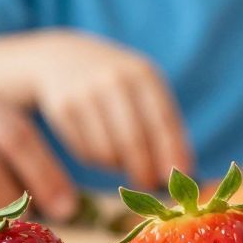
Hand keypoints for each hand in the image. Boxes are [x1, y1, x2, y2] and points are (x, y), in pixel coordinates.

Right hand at [16, 31, 191, 190]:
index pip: (163, 119)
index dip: (172, 151)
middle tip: (148, 185)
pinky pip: (86, 153)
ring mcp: (85, 94)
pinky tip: (97, 146)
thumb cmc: (115, 82)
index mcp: (142, 74)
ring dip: (118, 166)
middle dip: (144, 170)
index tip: (179, 176)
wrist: (61, 57)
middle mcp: (113, 80)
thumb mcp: (142, 88)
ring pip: (107, 152)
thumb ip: (163, 125)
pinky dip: (96, 160)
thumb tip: (181, 172)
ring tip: (121, 160)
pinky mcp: (63, 109)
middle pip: (133, 140)